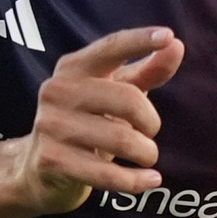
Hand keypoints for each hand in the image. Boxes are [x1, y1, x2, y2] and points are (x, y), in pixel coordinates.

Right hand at [15, 27, 182, 212]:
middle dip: (151, 122)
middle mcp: (58, 91)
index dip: (140, 41)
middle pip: (129, 100)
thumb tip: (176, 46)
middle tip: (150, 133)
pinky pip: (108, 174)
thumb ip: (147, 71)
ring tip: (146, 156)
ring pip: (122, 139)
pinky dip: (136, 181)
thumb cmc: (87, 122)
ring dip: (146, 152)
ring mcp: (52, 126)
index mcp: (74, 67)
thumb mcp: (115, 93)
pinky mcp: (53, 160)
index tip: (168, 37)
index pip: (111, 48)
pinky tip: (149, 180)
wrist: (40, 168)